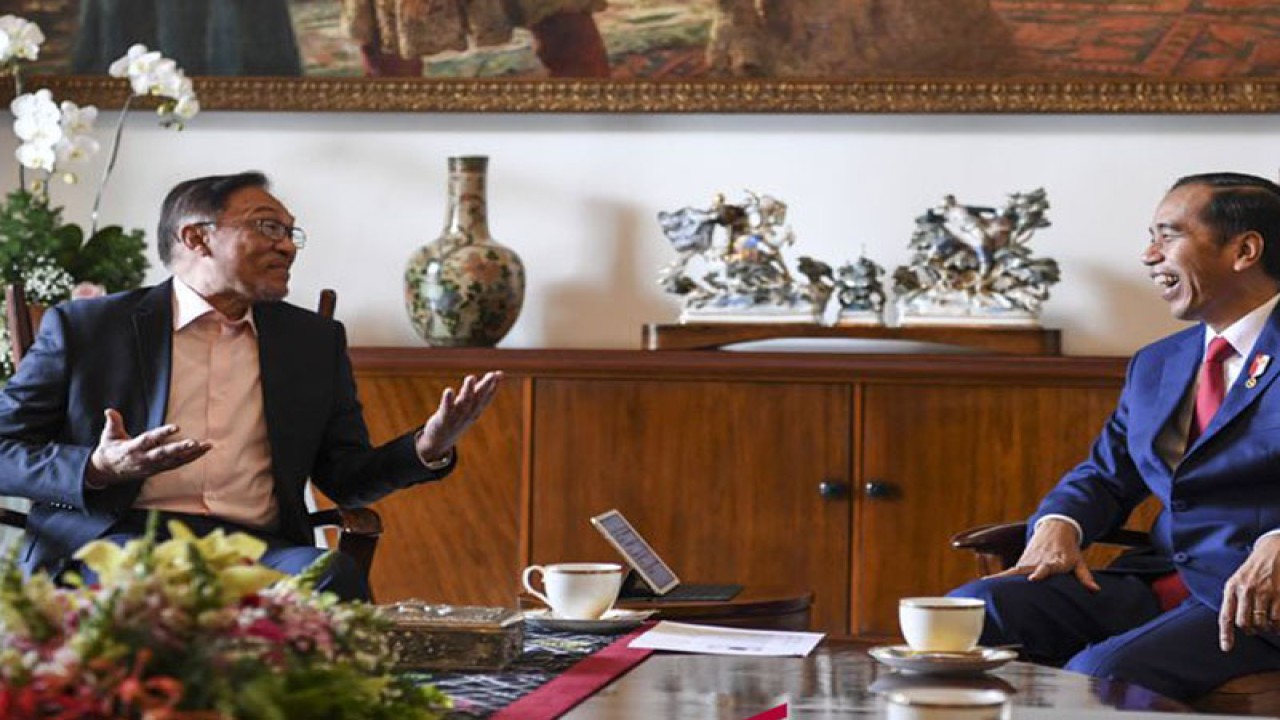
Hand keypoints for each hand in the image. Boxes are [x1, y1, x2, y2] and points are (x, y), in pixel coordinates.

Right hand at [86, 409, 211, 486]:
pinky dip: (191, 458)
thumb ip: (112, 423)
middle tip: (194, 442)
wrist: (108, 472)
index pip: (149, 440)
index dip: (162, 433)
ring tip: (207, 445)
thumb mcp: (107, 436)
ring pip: (175, 460)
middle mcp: (144, 459)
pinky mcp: (159, 469)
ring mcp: (153, 466)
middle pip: (164, 454)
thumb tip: (109, 410)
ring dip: (192, 453)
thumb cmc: (110, 449)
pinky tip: (203, 450)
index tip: (176, 427)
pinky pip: (177, 464)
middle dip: (180, 449)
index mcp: (132, 449)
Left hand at [415, 371, 502, 462]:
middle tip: (491, 375)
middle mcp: (468, 413)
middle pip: (477, 398)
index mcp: (475, 410)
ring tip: (471, 377)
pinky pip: (446, 409)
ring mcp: (456, 416)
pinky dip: (448, 401)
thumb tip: (494, 377)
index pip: (487, 397)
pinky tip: (449, 391)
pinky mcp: (443, 419)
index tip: (499, 374)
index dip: (494, 386)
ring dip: (468, 390)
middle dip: (484, 386)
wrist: (440, 441)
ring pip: (464, 402)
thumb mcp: (470, 406)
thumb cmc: (457, 418)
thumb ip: (480, 391)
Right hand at [988, 518, 1099, 590]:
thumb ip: (1085, 577)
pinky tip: (984, 583)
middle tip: (1000, 588)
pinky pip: (1008, 571)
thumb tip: (1095, 591)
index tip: (1033, 578)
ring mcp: (1027, 561)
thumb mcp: (1079, 561)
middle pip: (1023, 569)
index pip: (1046, 567)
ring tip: (986, 587)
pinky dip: (997, 577)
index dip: (1040, 572)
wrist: (1056, 528)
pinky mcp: (1020, 563)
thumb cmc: (1069, 549)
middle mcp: (1037, 561)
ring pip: (1012, 571)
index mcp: (1054, 561)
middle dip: (1013, 577)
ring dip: (1000, 579)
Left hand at [1219, 535, 1279, 650]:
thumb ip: (1233, 599)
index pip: (1226, 615)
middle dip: (1250, 629)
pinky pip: (1277, 619)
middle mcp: (1246, 590)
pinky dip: (1277, 625)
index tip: (1226, 648)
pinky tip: (1277, 621)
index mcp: (1232, 587)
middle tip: (1254, 627)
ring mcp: (1264, 592)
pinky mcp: (1279, 594)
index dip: (1226, 634)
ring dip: (1265, 627)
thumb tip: (1231, 623)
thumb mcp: (1237, 579)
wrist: (1273, 550)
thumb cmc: (1254, 569)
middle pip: (1244, 623)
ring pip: (1262, 623)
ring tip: (1267, 622)